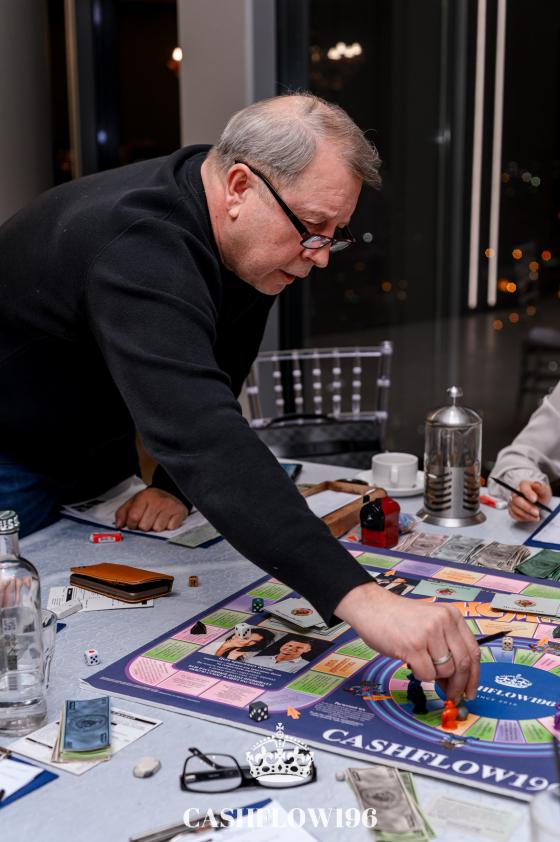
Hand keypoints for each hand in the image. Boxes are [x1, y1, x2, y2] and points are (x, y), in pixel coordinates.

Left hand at [115, 488, 188, 531]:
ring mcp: (169, 507)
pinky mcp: (179, 512)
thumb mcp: (134, 501)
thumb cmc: (151, 499)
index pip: (133, 518)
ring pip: (157, 529)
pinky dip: (167, 526)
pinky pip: (170, 528)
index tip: (133, 523)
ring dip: (156, 526)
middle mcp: (157, 501)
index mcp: (144, 497)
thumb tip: (119, 525)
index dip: (131, 524)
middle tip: (148, 518)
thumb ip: (123, 513)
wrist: (171, 491)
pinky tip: (166, 519)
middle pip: (144, 526)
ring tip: (157, 518)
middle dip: (144, 525)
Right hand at [335, 581, 479, 701]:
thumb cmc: (398, 617)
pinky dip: (420, 675)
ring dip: (434, 676)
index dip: (474, 676)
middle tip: (451, 695)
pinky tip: (410, 663)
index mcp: (452, 615)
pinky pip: (426, 674)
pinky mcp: (413, 646)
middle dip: (458, 685)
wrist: (371, 607)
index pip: (474, 650)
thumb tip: (457, 681)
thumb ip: (446, 645)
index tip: (470, 691)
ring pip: (445, 671)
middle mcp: (443, 621)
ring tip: (420, 664)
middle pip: (463, 664)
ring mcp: (428, 633)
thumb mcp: (430, 623)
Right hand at [508, 480, 551, 521]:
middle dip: (528, 507)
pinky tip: (530, 517)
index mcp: (524, 485)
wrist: (540, 503)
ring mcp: (512, 501)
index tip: (534, 500)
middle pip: (517, 500)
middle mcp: (516, 492)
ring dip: (526, 515)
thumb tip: (536, 484)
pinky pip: (514, 515)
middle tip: (537, 512)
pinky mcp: (511, 509)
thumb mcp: (545, 491)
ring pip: (515, 509)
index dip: (528, 494)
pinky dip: (523, 518)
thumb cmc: (541, 495)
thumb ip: (541, 487)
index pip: (523, 488)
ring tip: (536, 517)